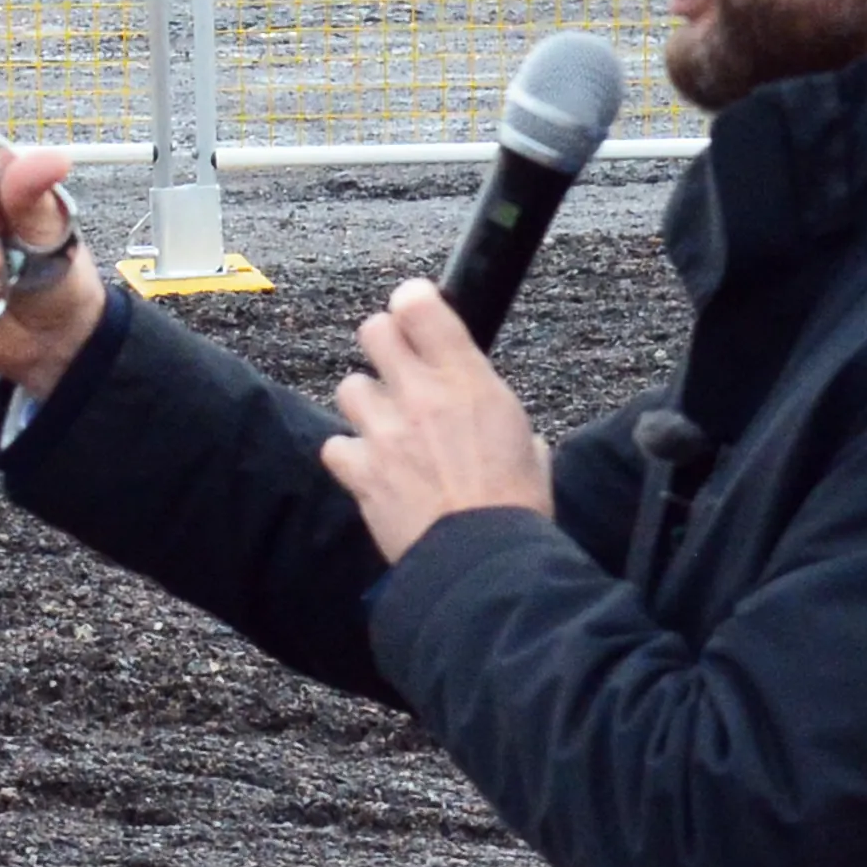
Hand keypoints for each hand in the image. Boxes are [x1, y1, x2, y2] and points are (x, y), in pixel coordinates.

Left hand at [318, 281, 548, 557]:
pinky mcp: (361, 472)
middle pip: (373, 331)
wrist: (483, 562)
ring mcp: (385, 432)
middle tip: (399, 370)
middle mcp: (419, 395)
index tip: (417, 316)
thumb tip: (500, 426)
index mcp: (466, 379)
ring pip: (349, 387)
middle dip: (384, 345)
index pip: (419, 304)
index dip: (413, 304)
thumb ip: (499, 417)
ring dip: (365, 404)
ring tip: (387, 429)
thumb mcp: (529, 444)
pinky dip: (351, 457)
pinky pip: (336, 446)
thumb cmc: (517, 507)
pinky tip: (372, 471)